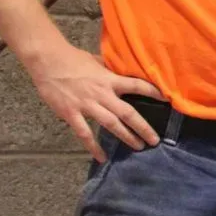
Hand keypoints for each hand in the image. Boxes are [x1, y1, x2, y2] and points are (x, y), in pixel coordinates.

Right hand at [25, 43, 162, 162]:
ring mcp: (87, 105)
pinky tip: (102, 157)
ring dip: (126, 137)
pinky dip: (93, 147)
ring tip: (138, 147)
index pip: (137, 85)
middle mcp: (102, 94)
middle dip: (143, 127)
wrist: (48, 61)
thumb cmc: (73, 59)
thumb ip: (110, 70)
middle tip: (155, 140)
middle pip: (127, 112)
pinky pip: (84, 134)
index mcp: (109, 79)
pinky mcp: (71, 114)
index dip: (153, 92)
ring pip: (111, 124)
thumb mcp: (97, 61)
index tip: (167, 100)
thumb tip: (123, 71)